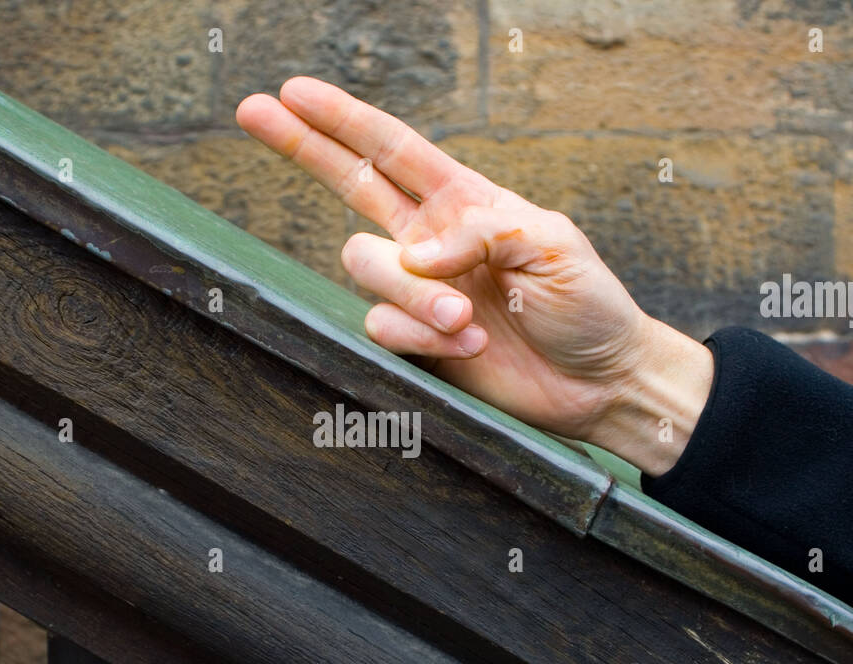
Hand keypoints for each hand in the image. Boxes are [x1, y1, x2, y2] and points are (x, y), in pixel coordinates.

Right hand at [235, 77, 712, 476]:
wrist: (600, 381)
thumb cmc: (588, 305)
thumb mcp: (551, 243)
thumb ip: (481, 229)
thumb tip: (416, 251)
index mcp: (465, 202)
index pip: (392, 150)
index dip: (343, 120)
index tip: (294, 92)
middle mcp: (431, 242)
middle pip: (348, 185)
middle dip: (300, 145)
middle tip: (252, 111)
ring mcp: (419, 292)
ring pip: (367, 269)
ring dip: (414, 294)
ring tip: (468, 320)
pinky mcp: (416, 342)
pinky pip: (384, 327)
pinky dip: (422, 338)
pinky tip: (469, 346)